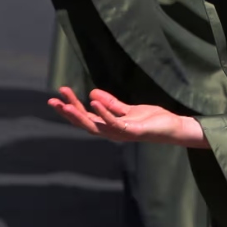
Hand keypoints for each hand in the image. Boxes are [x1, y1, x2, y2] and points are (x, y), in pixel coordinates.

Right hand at [49, 87, 208, 147]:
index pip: (85, 117)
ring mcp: (120, 133)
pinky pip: (114, 122)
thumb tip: (92, 93)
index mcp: (109, 126)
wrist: (173, 127)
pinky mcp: (131, 131)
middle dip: (68, 112)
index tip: (58, 96)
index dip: (71, 108)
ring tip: (67, 105)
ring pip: (94, 126)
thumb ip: (111, 104)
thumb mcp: (128, 109)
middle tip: (53, 101)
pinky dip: (103, 112)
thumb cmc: (152, 120)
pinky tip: (93, 102)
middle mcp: (111, 132)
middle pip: (84, 123)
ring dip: (79, 115)